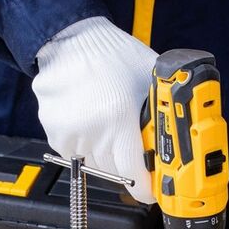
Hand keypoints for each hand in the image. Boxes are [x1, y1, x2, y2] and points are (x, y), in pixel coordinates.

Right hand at [32, 16, 156, 203]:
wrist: (72, 39)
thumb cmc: (114, 56)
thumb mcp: (150, 83)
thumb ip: (160, 120)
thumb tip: (174, 152)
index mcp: (120, 118)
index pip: (134, 176)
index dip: (145, 187)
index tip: (150, 189)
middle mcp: (92, 129)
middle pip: (115, 173)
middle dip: (126, 164)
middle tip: (130, 143)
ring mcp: (70, 133)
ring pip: (96, 165)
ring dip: (105, 153)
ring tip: (108, 123)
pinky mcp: (55, 133)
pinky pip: (76, 154)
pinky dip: (86, 145)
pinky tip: (90, 121)